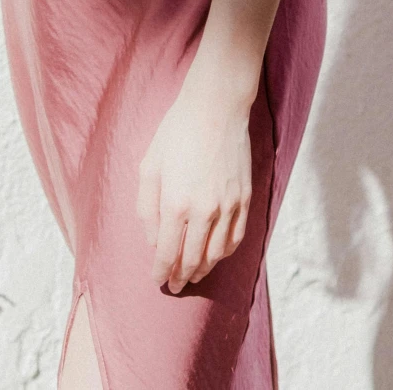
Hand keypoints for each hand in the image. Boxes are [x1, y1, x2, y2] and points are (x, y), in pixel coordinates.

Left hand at [136, 71, 253, 291]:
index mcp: (176, 203)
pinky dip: (224, 253)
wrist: (216, 107)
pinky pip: (236, 238)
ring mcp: (228, 207)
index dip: (162, 272)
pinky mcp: (245, 200)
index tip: (158, 280)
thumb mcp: (150, 165)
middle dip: (181, 277)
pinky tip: (215, 255)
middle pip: (192, 259)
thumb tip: (154, 241)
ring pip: (216, 254)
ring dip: (203, 269)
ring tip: (193, 275)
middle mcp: (204, 211)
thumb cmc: (177, 132)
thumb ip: (148, 208)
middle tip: (174, 286)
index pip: (168, 253)